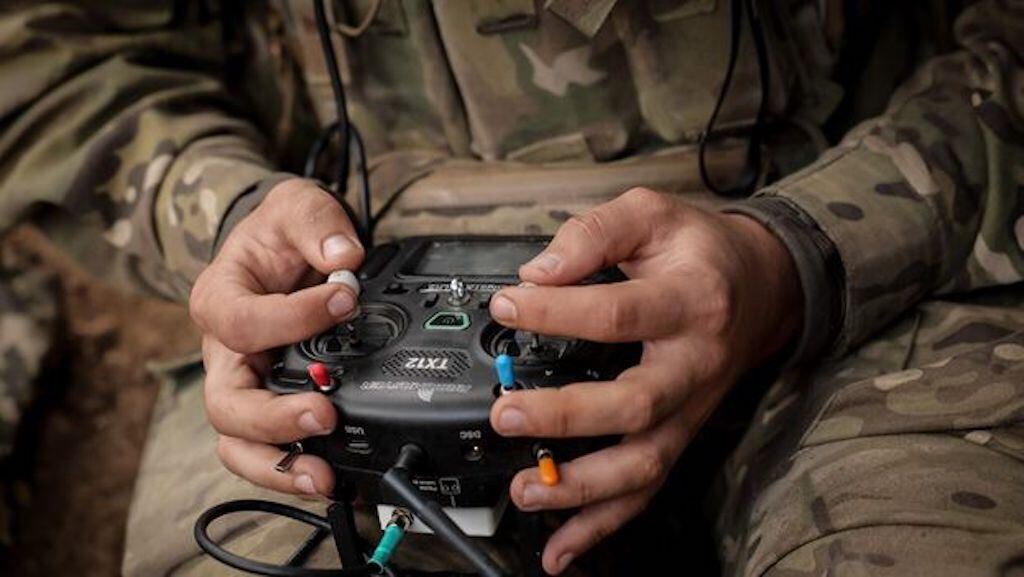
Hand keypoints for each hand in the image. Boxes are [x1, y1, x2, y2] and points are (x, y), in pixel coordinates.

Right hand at [190, 178, 363, 496]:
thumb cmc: (280, 235)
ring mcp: (245, 384)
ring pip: (239, 442)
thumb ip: (317, 223)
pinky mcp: (269, 405)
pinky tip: (330, 477)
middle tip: (324, 413)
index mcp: (219, 299)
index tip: (345, 298)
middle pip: (227, 403)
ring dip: (279, 463)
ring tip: (322, 476)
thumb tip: (345, 257)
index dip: (292, 316)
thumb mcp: (296, 206)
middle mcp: (224, 353)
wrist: (281, 252)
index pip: (242, 321)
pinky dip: (293, 469)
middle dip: (273, 417)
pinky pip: (268, 449)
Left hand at [487, 188, 801, 573]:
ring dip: (582, 487)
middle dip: (565, 416)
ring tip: (526, 489)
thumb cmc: (702, 253)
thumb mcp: (652, 213)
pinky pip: (646, 489)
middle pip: (633, 404)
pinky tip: (562, 546)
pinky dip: (602, 524)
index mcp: (690, 302)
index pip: (617, 313)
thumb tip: (539, 271)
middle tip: (507, 413)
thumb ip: (595, 232)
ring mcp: (688, 409)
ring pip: (643, 463)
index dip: (556, 309)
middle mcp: (693, 365)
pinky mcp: (678, 434)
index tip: (507, 304)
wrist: (762, 287)